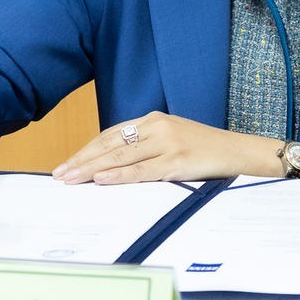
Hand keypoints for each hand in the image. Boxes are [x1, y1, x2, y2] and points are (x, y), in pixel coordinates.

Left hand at [53, 112, 278, 184]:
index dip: (87, 149)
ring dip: (92, 169)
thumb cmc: (206, 149)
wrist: (240, 151)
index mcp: (155, 119)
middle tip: (59, 174)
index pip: (111, 134)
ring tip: (71, 179)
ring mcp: (168, 143)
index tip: (68, 163)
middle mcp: (158, 127)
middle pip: (110, 144)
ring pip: (121, 157)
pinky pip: (142, 170)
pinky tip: (101, 179)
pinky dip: (120, 175)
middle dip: (82, 160)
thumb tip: (111, 166)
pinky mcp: (177, 161)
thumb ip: (146, 147)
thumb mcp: (173, 140)